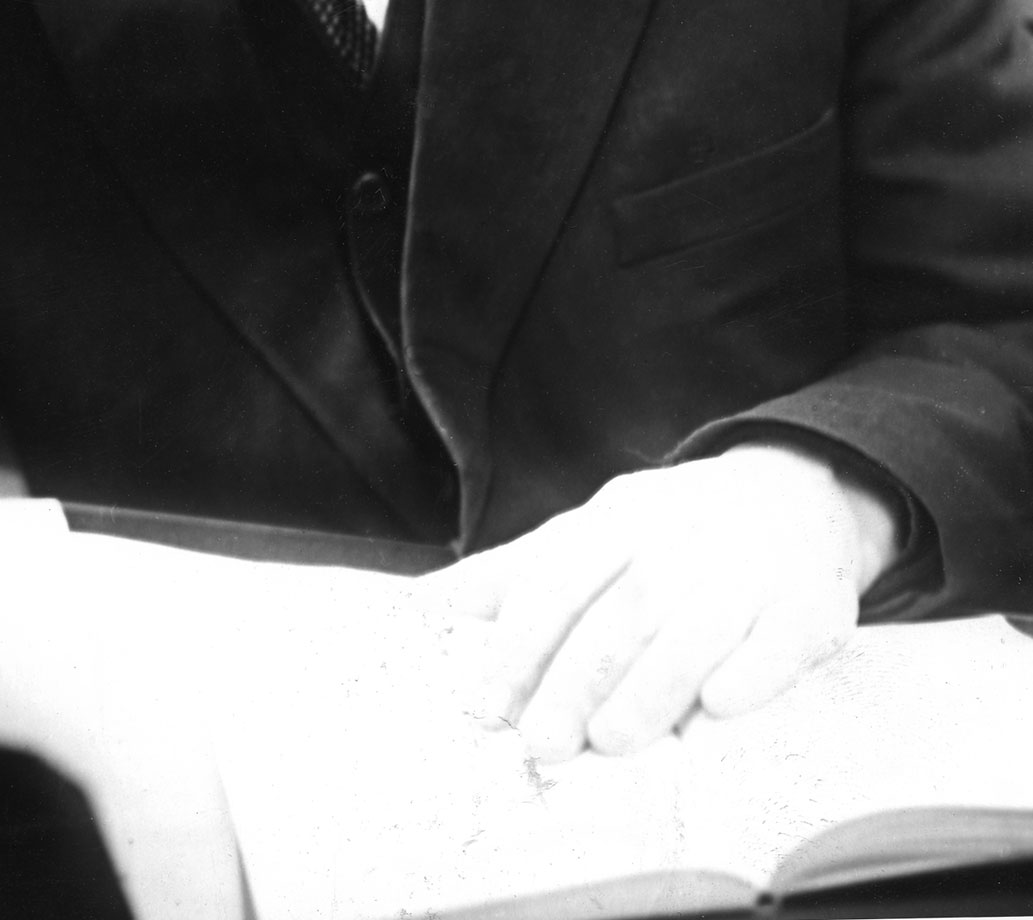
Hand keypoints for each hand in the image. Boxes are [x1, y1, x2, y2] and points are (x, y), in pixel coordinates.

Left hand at [429, 445, 900, 759]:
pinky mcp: (808, 605)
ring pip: (694, 630)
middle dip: (577, 678)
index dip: (523, 642)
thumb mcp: (595, 532)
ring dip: (651, 689)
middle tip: (543, 742)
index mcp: (622, 518)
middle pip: (622, 610)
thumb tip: (429, 606)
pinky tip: (715, 710)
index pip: (561, 579)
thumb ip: (519, 573)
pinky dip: (747, 676)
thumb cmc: (674, 531)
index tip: (490, 702)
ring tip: (611, 741)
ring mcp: (749, 570)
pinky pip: (776, 642)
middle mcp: (683, 538)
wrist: (795, 495)